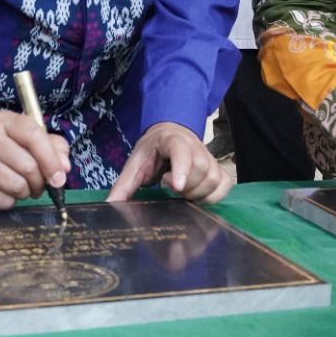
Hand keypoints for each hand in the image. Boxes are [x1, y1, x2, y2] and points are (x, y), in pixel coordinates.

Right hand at [0, 112, 70, 209]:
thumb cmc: (2, 145)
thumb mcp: (25, 136)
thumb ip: (52, 146)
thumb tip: (64, 167)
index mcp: (6, 121)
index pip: (34, 136)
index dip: (51, 159)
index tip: (60, 177)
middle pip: (28, 167)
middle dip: (40, 181)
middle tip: (39, 184)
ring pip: (17, 187)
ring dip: (27, 192)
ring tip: (23, 187)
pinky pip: (3, 201)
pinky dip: (11, 201)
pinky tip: (5, 192)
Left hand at [107, 122, 232, 203]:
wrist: (170, 131)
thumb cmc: (152, 149)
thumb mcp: (135, 163)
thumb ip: (124, 184)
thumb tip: (110, 204)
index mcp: (173, 141)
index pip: (182, 151)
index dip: (182, 168)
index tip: (176, 187)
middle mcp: (196, 147)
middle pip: (202, 169)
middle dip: (186, 187)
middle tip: (169, 187)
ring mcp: (210, 158)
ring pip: (215, 178)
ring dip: (199, 193)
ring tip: (182, 193)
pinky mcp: (217, 169)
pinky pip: (225, 185)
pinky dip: (214, 196)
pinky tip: (199, 198)